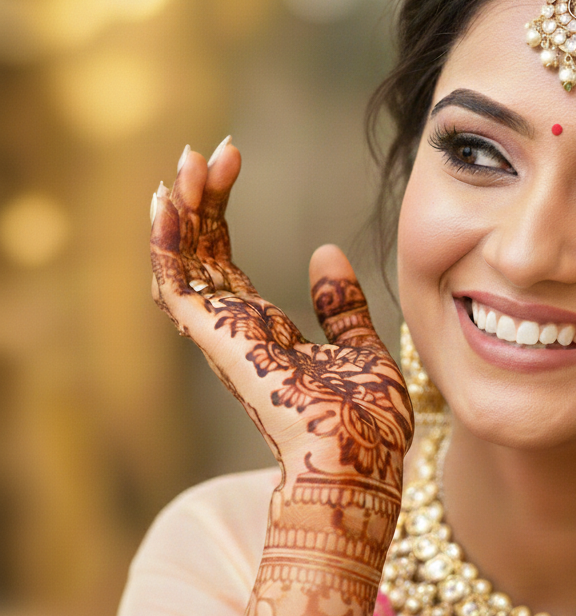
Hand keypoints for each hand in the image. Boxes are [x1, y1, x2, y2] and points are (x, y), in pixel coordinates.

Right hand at [150, 144, 412, 615]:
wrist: (366, 463)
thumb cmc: (367, 423)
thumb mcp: (361, 347)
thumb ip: (342, 305)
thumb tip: (326, 253)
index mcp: (264, 334)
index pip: (226, 264)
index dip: (219, 214)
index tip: (231, 161)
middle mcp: (236, 334)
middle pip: (200, 257)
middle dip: (199, 202)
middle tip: (207, 152)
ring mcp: (227, 339)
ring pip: (184, 265)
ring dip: (181, 213)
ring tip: (188, 163)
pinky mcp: (225, 343)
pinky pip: (181, 288)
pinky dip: (169, 244)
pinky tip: (168, 200)